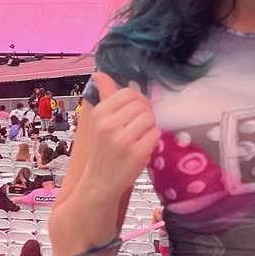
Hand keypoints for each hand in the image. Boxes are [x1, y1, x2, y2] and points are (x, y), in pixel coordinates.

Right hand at [86, 71, 161, 195]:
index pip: (129, 94)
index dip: (138, 100)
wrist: (99, 182)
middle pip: (142, 106)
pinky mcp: (136, 153)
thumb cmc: (101, 150)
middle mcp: (109, 125)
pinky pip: (155, 134)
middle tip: (140, 126)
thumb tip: (100, 74)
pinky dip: (153, 139)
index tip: (137, 111)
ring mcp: (123, 140)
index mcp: (100, 114)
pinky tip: (143, 146)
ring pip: (150, 119)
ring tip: (140, 136)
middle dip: (146, 114)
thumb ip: (104, 96)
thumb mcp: (98, 122)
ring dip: (150, 126)